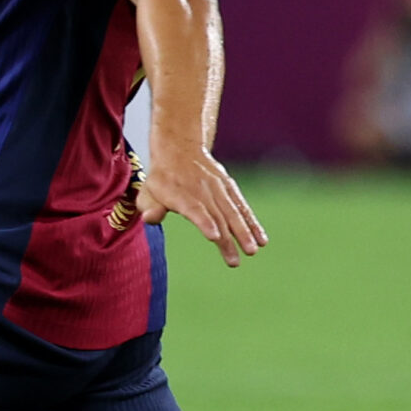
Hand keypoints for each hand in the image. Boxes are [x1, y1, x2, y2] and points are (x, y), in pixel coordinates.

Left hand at [138, 146, 266, 268]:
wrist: (180, 148)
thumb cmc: (162, 178)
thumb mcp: (148, 190)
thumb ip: (149, 206)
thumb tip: (150, 218)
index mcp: (181, 193)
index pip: (195, 209)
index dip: (205, 222)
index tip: (215, 237)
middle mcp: (202, 190)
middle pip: (217, 216)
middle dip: (227, 239)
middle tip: (234, 261)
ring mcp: (218, 188)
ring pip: (233, 212)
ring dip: (244, 232)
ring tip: (253, 250)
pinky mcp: (229, 187)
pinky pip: (242, 206)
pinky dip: (252, 222)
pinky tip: (262, 239)